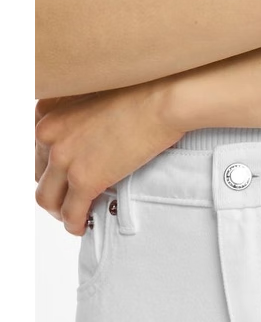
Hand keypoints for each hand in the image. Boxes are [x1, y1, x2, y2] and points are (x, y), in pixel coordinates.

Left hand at [34, 82, 184, 234]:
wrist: (160, 101)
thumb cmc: (141, 95)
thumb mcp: (95, 99)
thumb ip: (80, 119)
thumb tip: (89, 142)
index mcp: (48, 113)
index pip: (38, 151)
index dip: (53, 169)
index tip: (66, 178)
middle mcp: (48, 135)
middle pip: (39, 176)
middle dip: (55, 192)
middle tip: (72, 200)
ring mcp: (64, 158)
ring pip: (48, 199)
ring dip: (60, 212)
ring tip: (77, 216)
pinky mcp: (85, 179)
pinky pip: (71, 213)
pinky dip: (74, 224)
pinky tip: (83, 226)